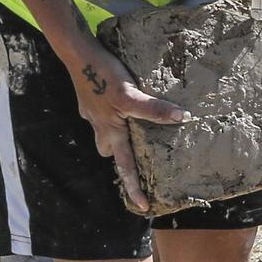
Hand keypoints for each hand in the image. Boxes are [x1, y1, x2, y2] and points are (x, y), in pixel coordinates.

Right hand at [69, 42, 183, 211]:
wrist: (78, 54)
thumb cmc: (104, 75)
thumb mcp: (130, 94)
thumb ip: (154, 109)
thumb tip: (183, 117)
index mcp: (111, 132)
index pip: (125, 167)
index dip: (134, 188)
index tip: (144, 207)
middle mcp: (99, 127)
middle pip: (110, 151)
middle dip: (121, 156)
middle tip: (136, 153)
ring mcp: (92, 113)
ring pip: (104, 133)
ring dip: (115, 133)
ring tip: (131, 125)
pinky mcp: (90, 99)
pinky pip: (102, 114)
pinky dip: (111, 112)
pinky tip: (118, 100)